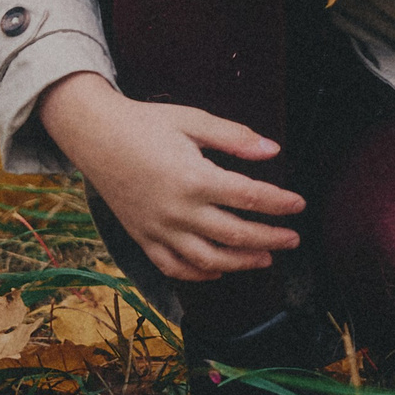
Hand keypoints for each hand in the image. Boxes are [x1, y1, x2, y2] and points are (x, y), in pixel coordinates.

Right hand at [35, 72, 304, 282]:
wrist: (95, 135)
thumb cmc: (147, 124)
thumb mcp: (193, 120)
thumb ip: (234, 137)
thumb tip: (273, 150)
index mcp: (193, 178)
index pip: (249, 197)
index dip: (278, 203)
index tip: (298, 205)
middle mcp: (177, 210)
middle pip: (235, 234)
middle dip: (270, 238)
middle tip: (293, 238)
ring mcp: (158, 229)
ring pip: (208, 259)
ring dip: (241, 262)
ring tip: (266, 258)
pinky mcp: (142, 238)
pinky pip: (174, 267)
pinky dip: (199, 274)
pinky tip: (218, 271)